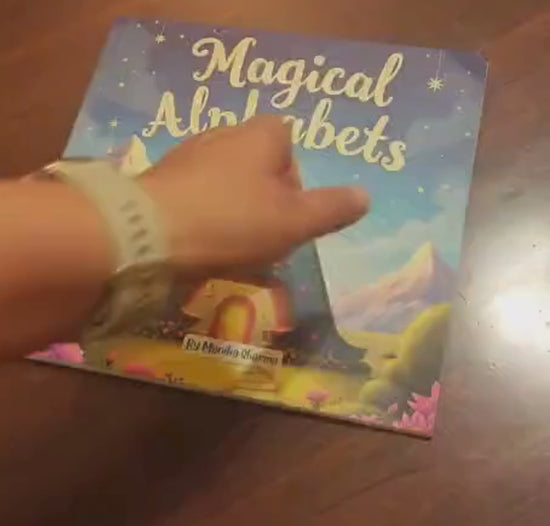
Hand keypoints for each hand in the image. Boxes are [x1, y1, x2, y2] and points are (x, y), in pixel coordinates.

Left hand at [141, 115, 368, 277]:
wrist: (149, 234)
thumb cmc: (233, 222)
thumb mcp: (294, 222)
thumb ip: (331, 209)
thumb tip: (365, 197)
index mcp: (261, 135)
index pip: (288, 146)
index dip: (294, 183)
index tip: (288, 216)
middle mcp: (224, 134)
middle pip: (258, 168)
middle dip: (265, 202)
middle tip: (262, 238)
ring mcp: (188, 155)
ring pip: (227, 184)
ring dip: (235, 212)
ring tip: (231, 248)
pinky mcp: (161, 179)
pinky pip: (197, 197)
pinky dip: (205, 217)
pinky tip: (201, 243)